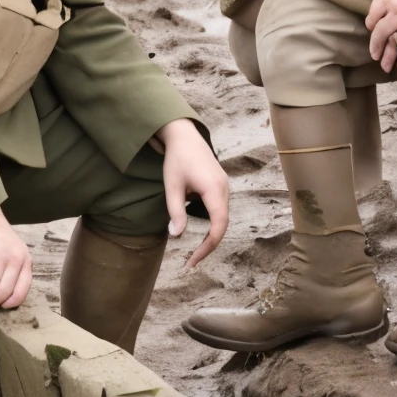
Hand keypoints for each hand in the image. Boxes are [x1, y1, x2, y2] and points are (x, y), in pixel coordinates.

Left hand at [160, 118, 229, 266]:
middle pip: (222, 224)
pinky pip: (219, 209)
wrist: (184, 135)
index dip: (208, 246)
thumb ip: (175, 211)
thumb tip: (176, 236)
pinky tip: (197, 229)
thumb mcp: (172, 186)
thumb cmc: (177, 159)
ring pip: (222, 217)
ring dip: (210, 234)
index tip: (193, 260)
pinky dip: (210, 223)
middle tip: (191, 260)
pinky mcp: (219, 185)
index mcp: (214, 190)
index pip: (219, 226)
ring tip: (193, 249)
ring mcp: (224, 186)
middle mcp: (224, 189)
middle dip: (208, 245)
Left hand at [365, 0, 396, 72]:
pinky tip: (391, 58)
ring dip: (377, 48)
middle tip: (374, 45)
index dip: (373, 18)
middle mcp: (393, 3)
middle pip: (374, 23)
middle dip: (373, 36)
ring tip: (376, 57)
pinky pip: (395, 42)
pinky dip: (392, 50)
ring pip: (381, 35)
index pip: (375, 6)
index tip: (374, 26)